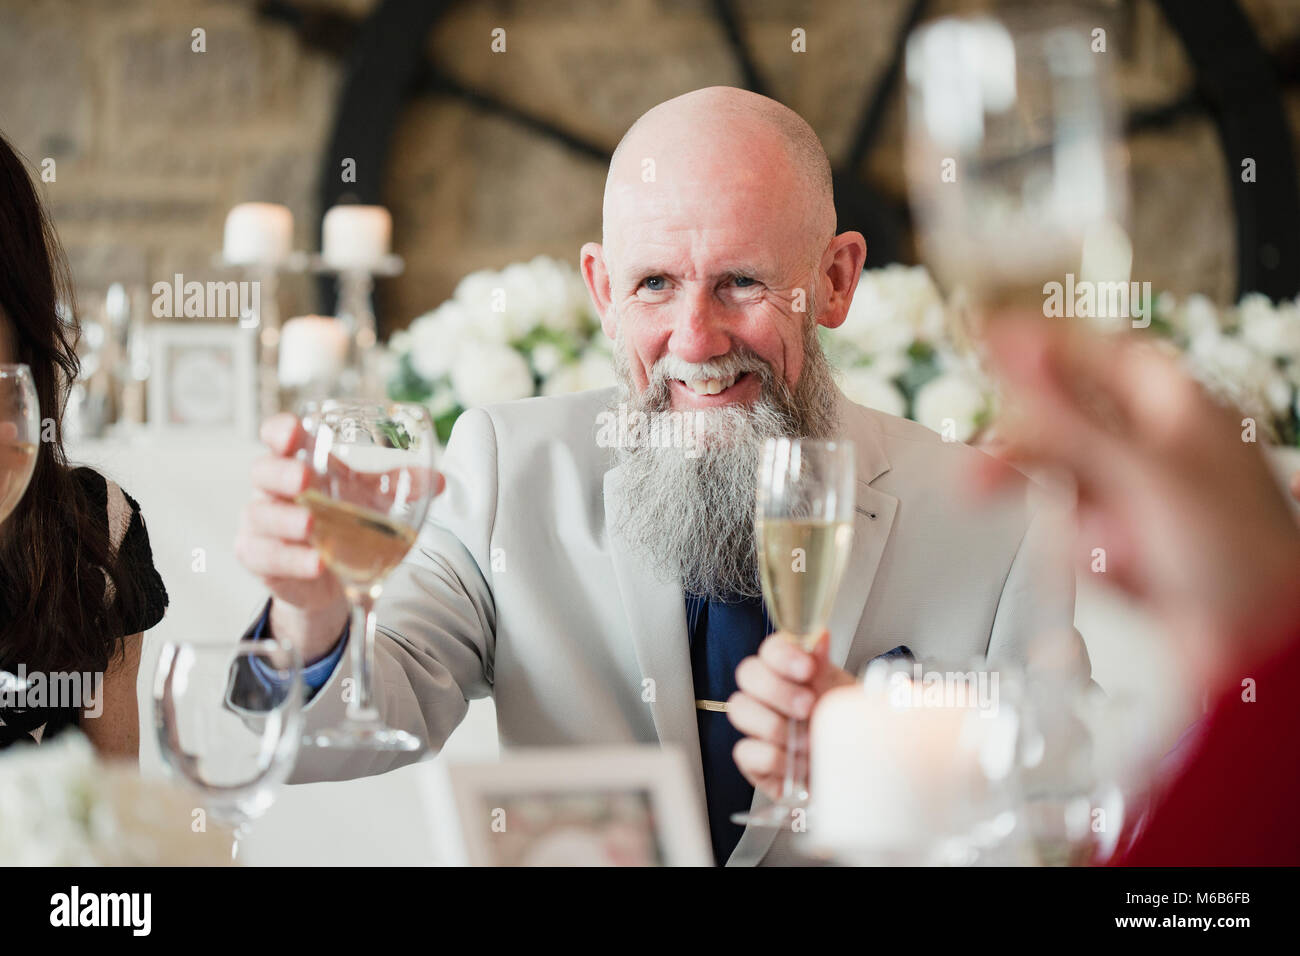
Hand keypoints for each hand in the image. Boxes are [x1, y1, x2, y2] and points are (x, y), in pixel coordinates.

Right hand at [234, 413, 444, 662]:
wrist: (325, 575)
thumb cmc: (340, 519)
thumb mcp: (369, 498)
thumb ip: (399, 485)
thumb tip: (439, 481)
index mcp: (297, 461)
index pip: (277, 436)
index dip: (280, 430)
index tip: (294, 431)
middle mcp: (273, 489)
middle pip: (263, 471)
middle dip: (281, 474)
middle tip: (305, 479)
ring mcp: (262, 524)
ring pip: (260, 516)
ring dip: (286, 520)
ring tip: (311, 525)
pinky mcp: (260, 558)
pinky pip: (267, 556)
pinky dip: (293, 559)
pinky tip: (316, 562)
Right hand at [728, 631, 855, 799]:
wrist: (855, 773)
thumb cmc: (847, 732)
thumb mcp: (842, 699)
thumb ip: (825, 669)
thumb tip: (819, 637)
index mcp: (791, 672)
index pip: (770, 649)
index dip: (783, 655)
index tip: (808, 668)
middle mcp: (768, 695)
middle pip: (747, 673)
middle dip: (778, 690)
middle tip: (808, 706)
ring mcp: (757, 726)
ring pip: (739, 709)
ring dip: (775, 725)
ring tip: (808, 741)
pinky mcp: (753, 760)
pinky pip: (744, 752)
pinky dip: (773, 758)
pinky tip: (798, 765)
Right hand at [975, 317, 1299, 685]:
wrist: (1259, 653)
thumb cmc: (1238, 559)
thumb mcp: (1139, 473)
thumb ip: (1064, 413)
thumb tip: (1010, 349)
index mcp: (1179, 409)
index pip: (1097, 356)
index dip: (1042, 349)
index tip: (989, 346)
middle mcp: (1160, 449)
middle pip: (1067, 425)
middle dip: (1031, 454)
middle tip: (984, 473)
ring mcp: (1144, 501)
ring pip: (1068, 485)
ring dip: (1074, 518)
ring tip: (1101, 544)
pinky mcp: (1129, 550)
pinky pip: (1078, 536)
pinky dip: (1089, 554)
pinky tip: (1123, 569)